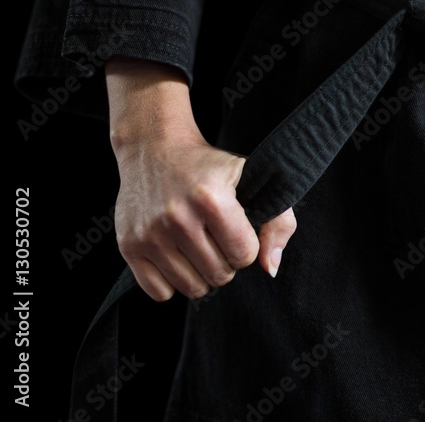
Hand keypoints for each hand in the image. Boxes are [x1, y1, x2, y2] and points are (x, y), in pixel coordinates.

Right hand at [113, 131, 296, 300]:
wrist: (155, 149)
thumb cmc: (210, 167)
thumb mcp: (252, 180)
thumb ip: (278, 222)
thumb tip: (270, 269)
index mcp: (212, 199)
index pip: (244, 255)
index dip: (247, 247)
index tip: (238, 231)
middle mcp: (178, 217)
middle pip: (219, 275)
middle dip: (226, 262)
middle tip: (217, 239)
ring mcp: (150, 233)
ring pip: (192, 288)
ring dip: (202, 275)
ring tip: (199, 248)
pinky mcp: (128, 245)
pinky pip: (159, 292)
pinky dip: (173, 283)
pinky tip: (177, 257)